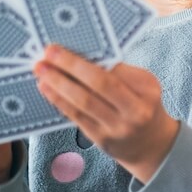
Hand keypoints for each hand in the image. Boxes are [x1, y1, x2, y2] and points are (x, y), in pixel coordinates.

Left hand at [34, 45, 179, 182]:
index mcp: (147, 92)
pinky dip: (60, 101)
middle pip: (100, 84)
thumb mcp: (143, 86)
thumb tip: (82, 55)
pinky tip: (47, 89)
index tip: (65, 47)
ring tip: (42, 70)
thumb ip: (120, 73)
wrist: (150, 144)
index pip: (116, 70)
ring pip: (84, 102)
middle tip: (49, 53)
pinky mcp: (101, 139)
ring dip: (59, 84)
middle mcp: (134, 111)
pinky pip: (77, 116)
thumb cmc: (142, 105)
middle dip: (71, 66)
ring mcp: (117, 128)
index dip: (89, 59)